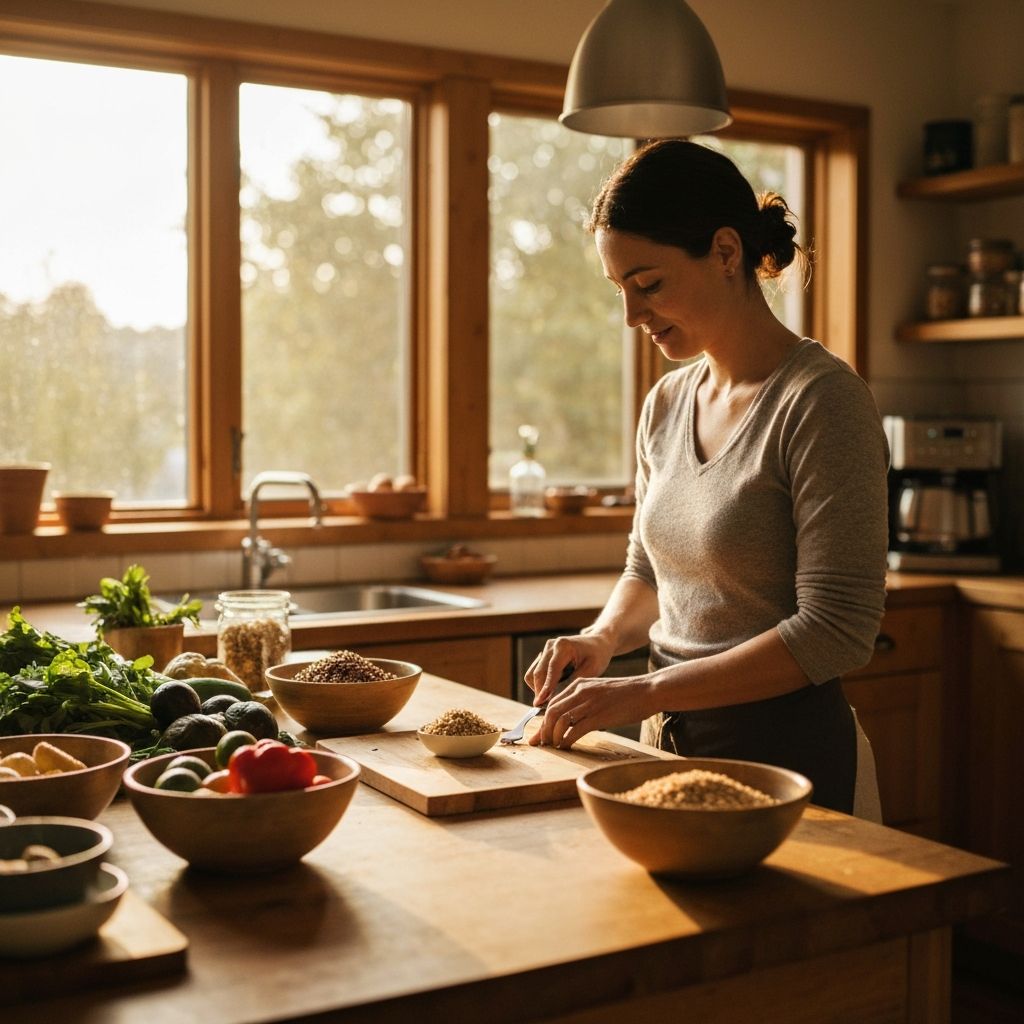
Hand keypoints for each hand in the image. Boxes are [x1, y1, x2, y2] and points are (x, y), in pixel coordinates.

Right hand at [523, 633, 614, 705]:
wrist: (597, 643)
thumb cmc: (597, 656)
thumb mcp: (591, 670)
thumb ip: (573, 683)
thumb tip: (555, 698)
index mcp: (564, 646)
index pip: (551, 670)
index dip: (545, 688)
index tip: (540, 704)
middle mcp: (551, 646)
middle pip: (537, 673)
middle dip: (540, 692)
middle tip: (547, 709)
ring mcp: (546, 649)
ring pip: (532, 674)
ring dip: (538, 689)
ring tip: (552, 700)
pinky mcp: (544, 655)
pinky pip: (535, 673)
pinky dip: (541, 684)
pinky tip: (553, 691)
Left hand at [529, 673, 654, 748]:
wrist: (647, 691)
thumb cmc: (626, 694)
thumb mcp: (599, 691)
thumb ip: (583, 700)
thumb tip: (570, 720)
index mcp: (579, 684)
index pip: (553, 703)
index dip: (543, 721)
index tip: (539, 734)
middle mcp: (581, 691)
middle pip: (552, 712)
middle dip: (544, 730)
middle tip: (543, 743)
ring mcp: (589, 703)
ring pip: (560, 721)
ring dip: (554, 736)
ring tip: (554, 746)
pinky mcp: (599, 716)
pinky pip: (575, 730)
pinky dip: (567, 740)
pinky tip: (567, 746)